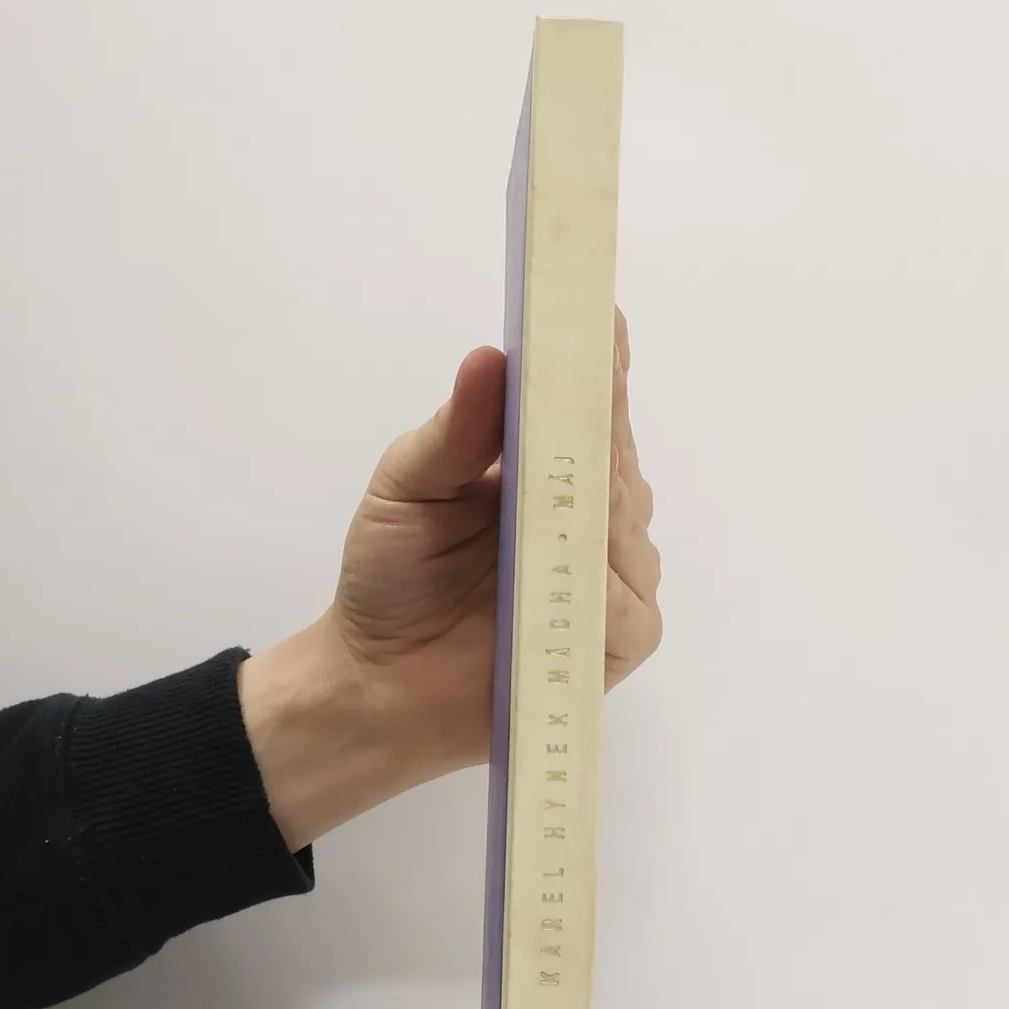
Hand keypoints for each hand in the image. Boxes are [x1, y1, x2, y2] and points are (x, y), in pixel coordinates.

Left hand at [238, 311, 661, 847]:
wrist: (377, 683)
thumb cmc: (390, 579)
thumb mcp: (407, 489)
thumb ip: (453, 431)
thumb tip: (489, 357)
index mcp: (546, 466)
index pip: (590, 405)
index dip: (601, 363)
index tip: (604, 325)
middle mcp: (589, 515)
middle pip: (618, 460)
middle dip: (600, 436)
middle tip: (578, 412)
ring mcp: (609, 578)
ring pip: (630, 530)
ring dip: (600, 516)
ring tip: (557, 513)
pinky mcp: (616, 642)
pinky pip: (631, 609)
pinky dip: (606, 595)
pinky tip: (578, 584)